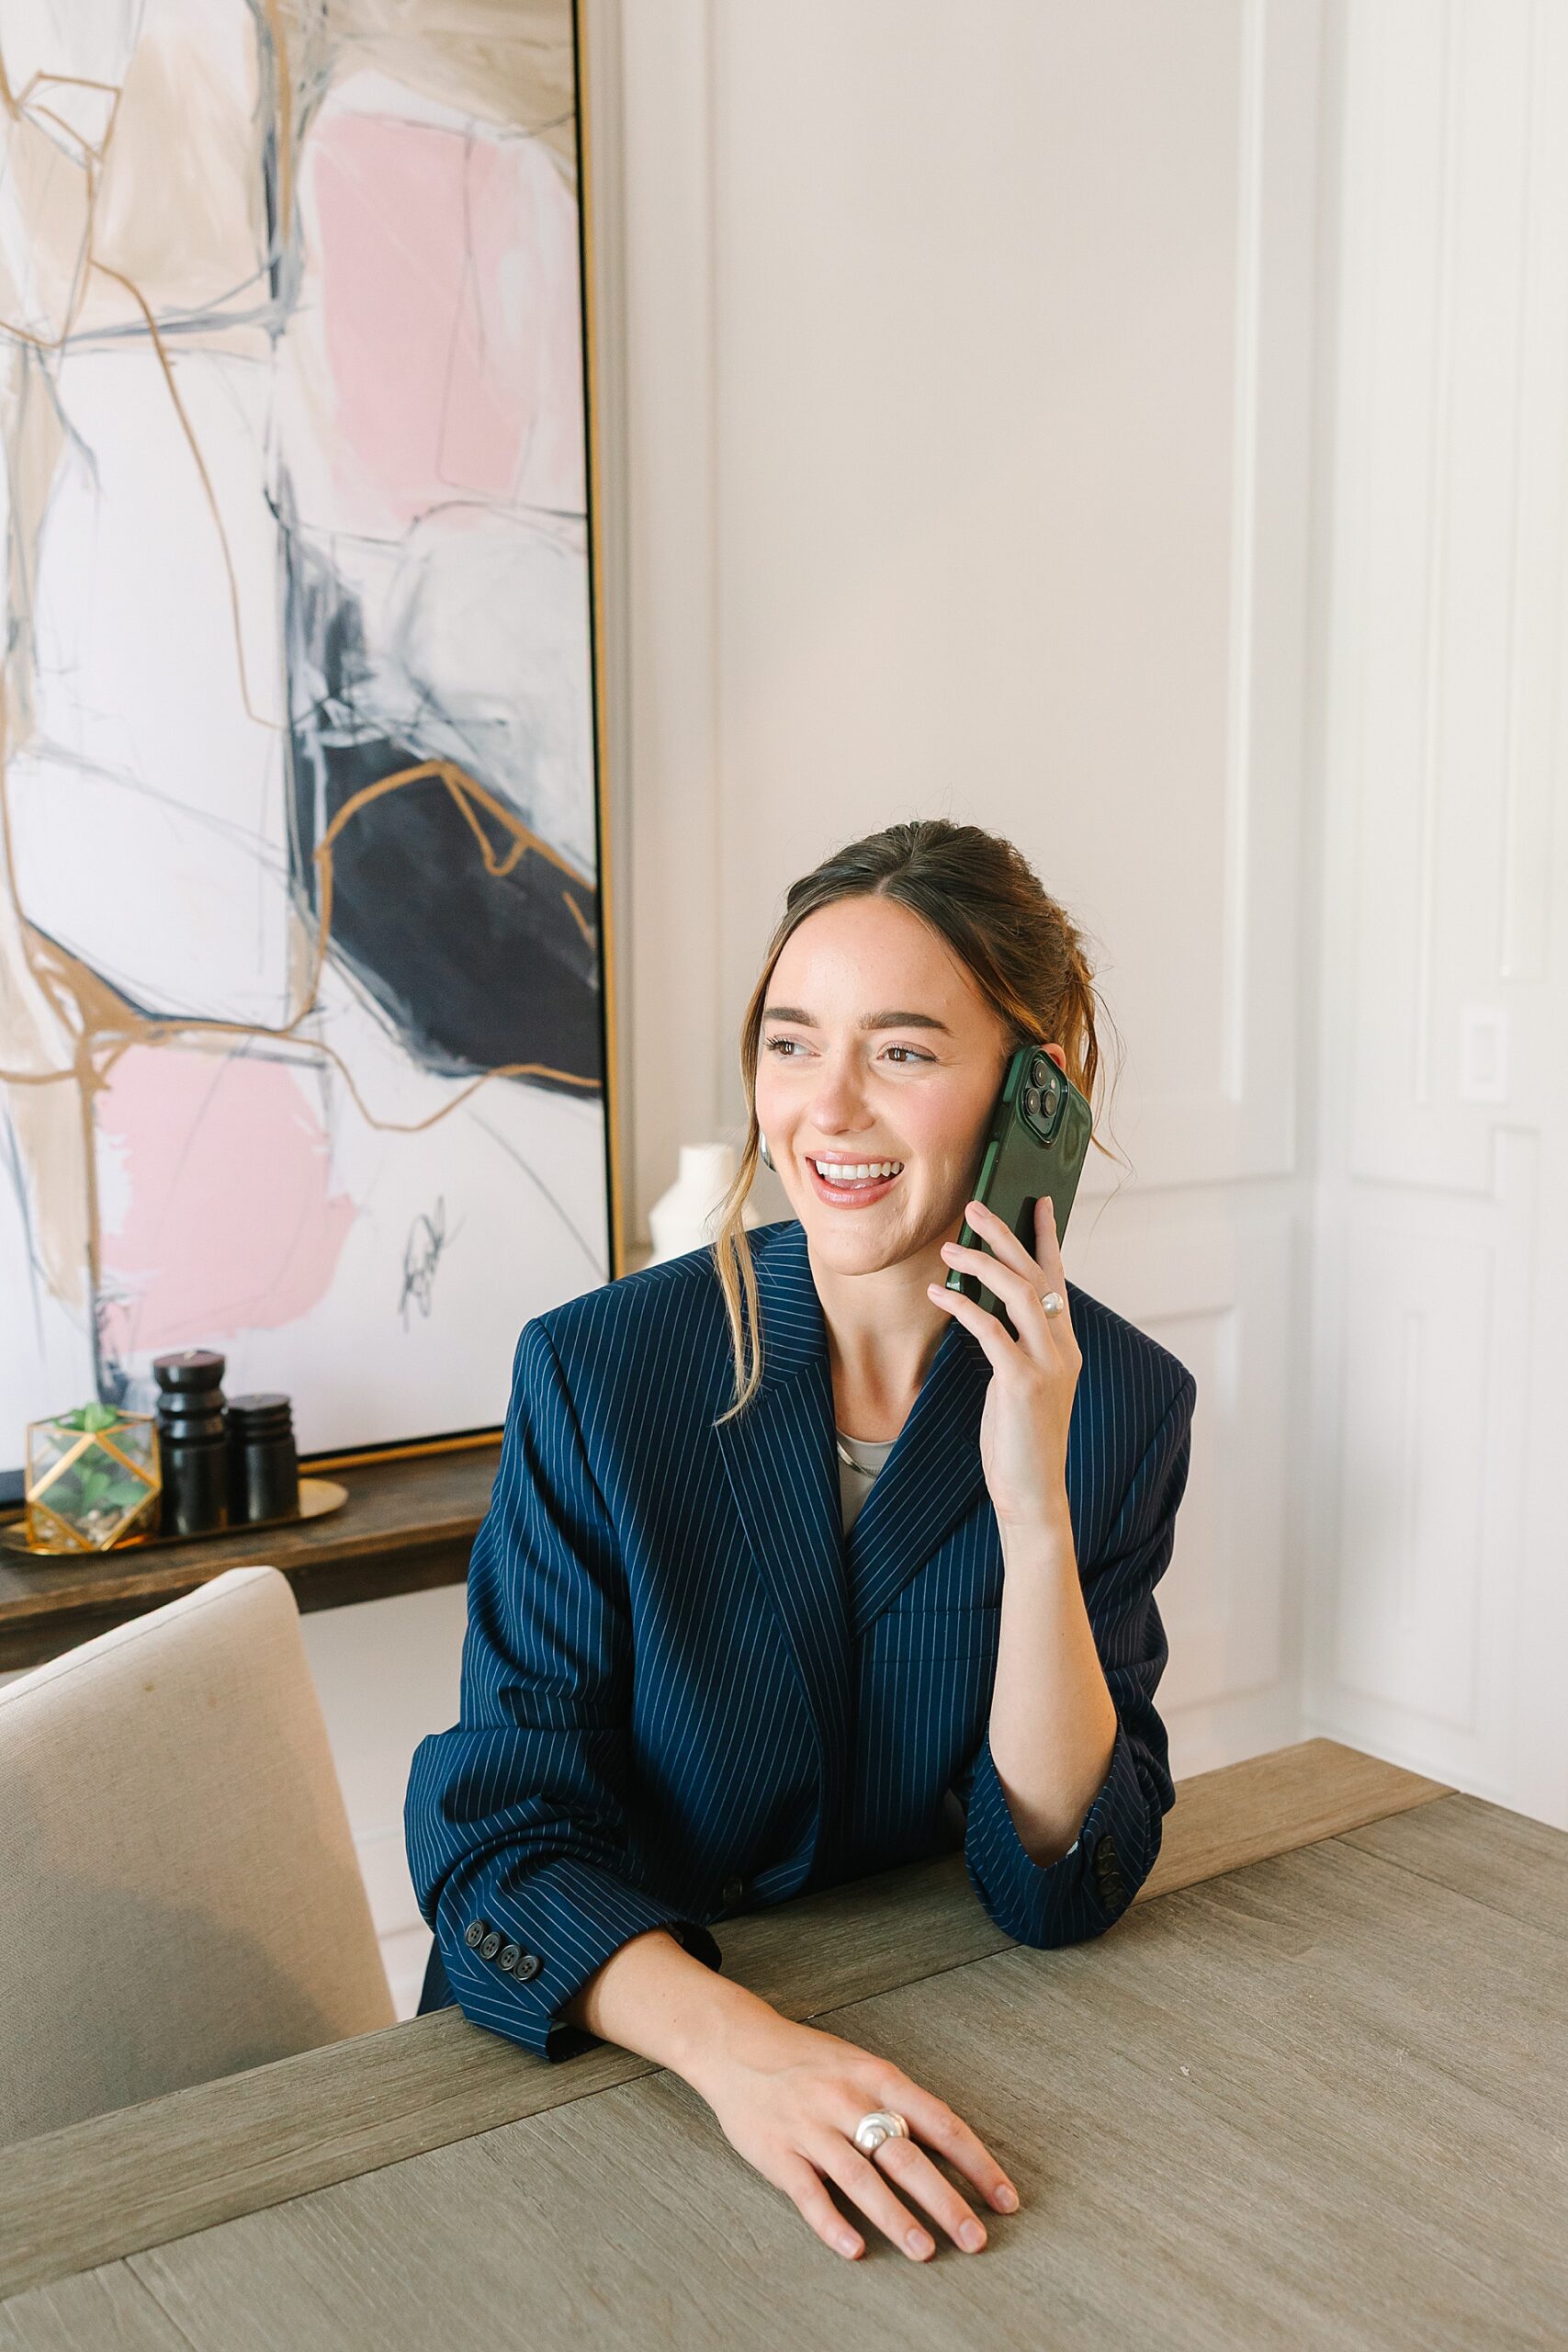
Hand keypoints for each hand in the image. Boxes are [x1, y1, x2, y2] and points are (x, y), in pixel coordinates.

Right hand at [687, 2001, 1018, 2261]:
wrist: (735, 2043)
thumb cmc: (807, 2059)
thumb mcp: (859, 2064)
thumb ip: (897, 2102)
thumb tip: (948, 2144)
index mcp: (877, 2076)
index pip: (940, 2122)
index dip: (976, 2163)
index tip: (1004, 2199)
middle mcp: (847, 2100)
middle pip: (906, 2154)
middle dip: (945, 2201)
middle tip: (975, 2239)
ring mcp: (810, 2127)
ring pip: (861, 2178)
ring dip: (897, 2218)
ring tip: (925, 2251)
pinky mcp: (776, 2152)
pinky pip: (808, 2193)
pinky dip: (832, 2223)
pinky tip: (854, 2249)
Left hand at [930, 1195, 1081, 1532]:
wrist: (1033, 1494)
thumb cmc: (1020, 1442)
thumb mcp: (1022, 1386)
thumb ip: (1015, 1348)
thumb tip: (986, 1312)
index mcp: (1066, 1346)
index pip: (1058, 1280)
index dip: (1046, 1239)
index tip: (1035, 1203)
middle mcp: (1063, 1348)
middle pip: (1036, 1275)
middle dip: (1005, 1235)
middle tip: (975, 1206)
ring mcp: (1047, 1364)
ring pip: (1018, 1293)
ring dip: (981, 1263)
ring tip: (948, 1247)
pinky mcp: (1023, 1381)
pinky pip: (991, 1330)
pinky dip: (963, 1306)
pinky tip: (939, 1294)